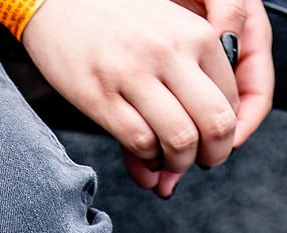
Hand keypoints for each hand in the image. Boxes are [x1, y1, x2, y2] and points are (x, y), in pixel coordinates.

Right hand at [22, 0, 264, 197]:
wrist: (53, 0)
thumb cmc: (115, 19)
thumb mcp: (168, 27)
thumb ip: (194, 69)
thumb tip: (213, 131)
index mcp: (195, 33)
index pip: (232, 101)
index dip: (226, 131)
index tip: (211, 138)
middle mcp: (168, 51)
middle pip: (216, 125)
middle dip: (214, 155)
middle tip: (201, 160)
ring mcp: (132, 73)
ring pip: (181, 140)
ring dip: (179, 162)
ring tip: (169, 159)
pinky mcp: (99, 94)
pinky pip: (140, 142)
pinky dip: (147, 157)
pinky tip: (143, 151)